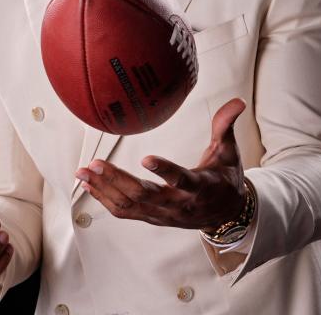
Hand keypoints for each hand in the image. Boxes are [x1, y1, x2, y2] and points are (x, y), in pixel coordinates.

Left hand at [74, 97, 248, 229]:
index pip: (182, 180)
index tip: (146, 159)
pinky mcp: (153, 218)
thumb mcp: (229, 152)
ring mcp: (164, 215)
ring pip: (130, 205)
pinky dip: (105, 199)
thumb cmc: (224, 177)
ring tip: (83, 172)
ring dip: (104, 189)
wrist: (225, 214)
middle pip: (145, 196)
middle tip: (95, 163)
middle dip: (117, 180)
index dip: (165, 171)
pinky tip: (89, 185)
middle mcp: (180, 205)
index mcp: (201, 187)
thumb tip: (237, 101)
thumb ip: (226, 126)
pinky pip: (125, 212)